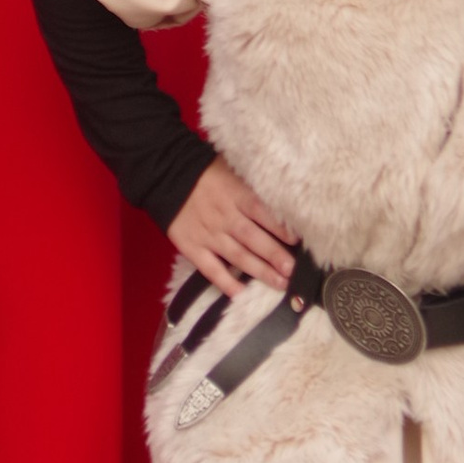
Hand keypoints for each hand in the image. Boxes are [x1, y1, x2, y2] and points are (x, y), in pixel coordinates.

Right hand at [169, 156, 297, 301]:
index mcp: (236, 195)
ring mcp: (208, 234)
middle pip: (253, 239)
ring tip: (280, 283)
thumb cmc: (206, 172)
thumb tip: (282, 195)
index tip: (298, 241)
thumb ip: (253, 185)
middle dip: (275, 256)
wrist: (166, 176)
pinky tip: (240, 293)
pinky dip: (225, 282)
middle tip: (292, 270)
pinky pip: (210, 269)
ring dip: (260, 271)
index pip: (262, 213)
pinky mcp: (192, 247)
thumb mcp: (232, 169)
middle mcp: (224, 217)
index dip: (281, 228)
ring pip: (238, 256)